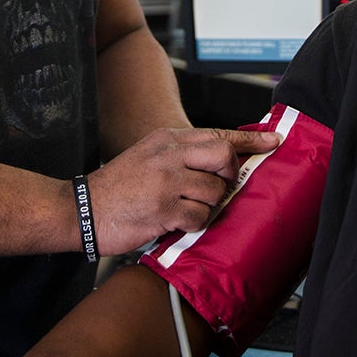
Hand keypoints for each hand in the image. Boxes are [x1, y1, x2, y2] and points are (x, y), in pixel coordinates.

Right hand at [85, 126, 280, 254]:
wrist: (81, 209)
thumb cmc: (118, 187)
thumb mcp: (148, 156)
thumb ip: (181, 154)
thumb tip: (221, 159)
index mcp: (167, 139)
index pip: (218, 133)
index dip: (251, 139)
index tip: (274, 141)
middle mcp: (169, 155)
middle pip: (224, 156)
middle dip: (230, 175)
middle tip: (220, 188)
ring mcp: (167, 181)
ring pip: (215, 192)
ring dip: (208, 206)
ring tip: (187, 209)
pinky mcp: (163, 209)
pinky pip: (199, 217)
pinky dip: (194, 224)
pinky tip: (176, 223)